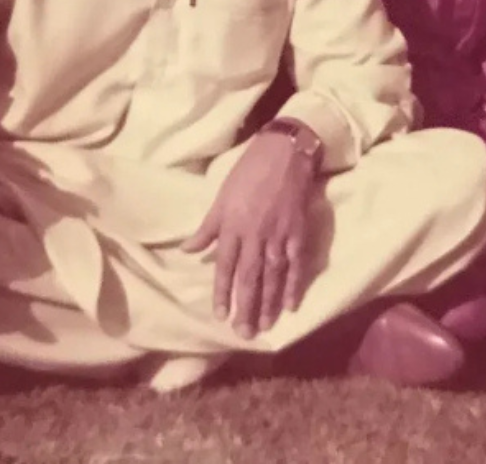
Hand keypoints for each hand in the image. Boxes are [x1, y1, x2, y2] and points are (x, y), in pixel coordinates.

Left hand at [182, 130, 316, 339]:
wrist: (284, 152)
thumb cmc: (248, 172)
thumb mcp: (221, 196)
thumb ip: (208, 227)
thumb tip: (187, 250)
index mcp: (232, 226)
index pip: (225, 266)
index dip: (222, 292)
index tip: (219, 315)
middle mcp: (254, 235)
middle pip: (249, 277)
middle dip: (245, 306)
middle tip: (243, 333)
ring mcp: (278, 235)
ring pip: (272, 276)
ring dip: (267, 303)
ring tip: (263, 326)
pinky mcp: (298, 233)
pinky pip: (296, 265)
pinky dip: (293, 286)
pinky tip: (289, 306)